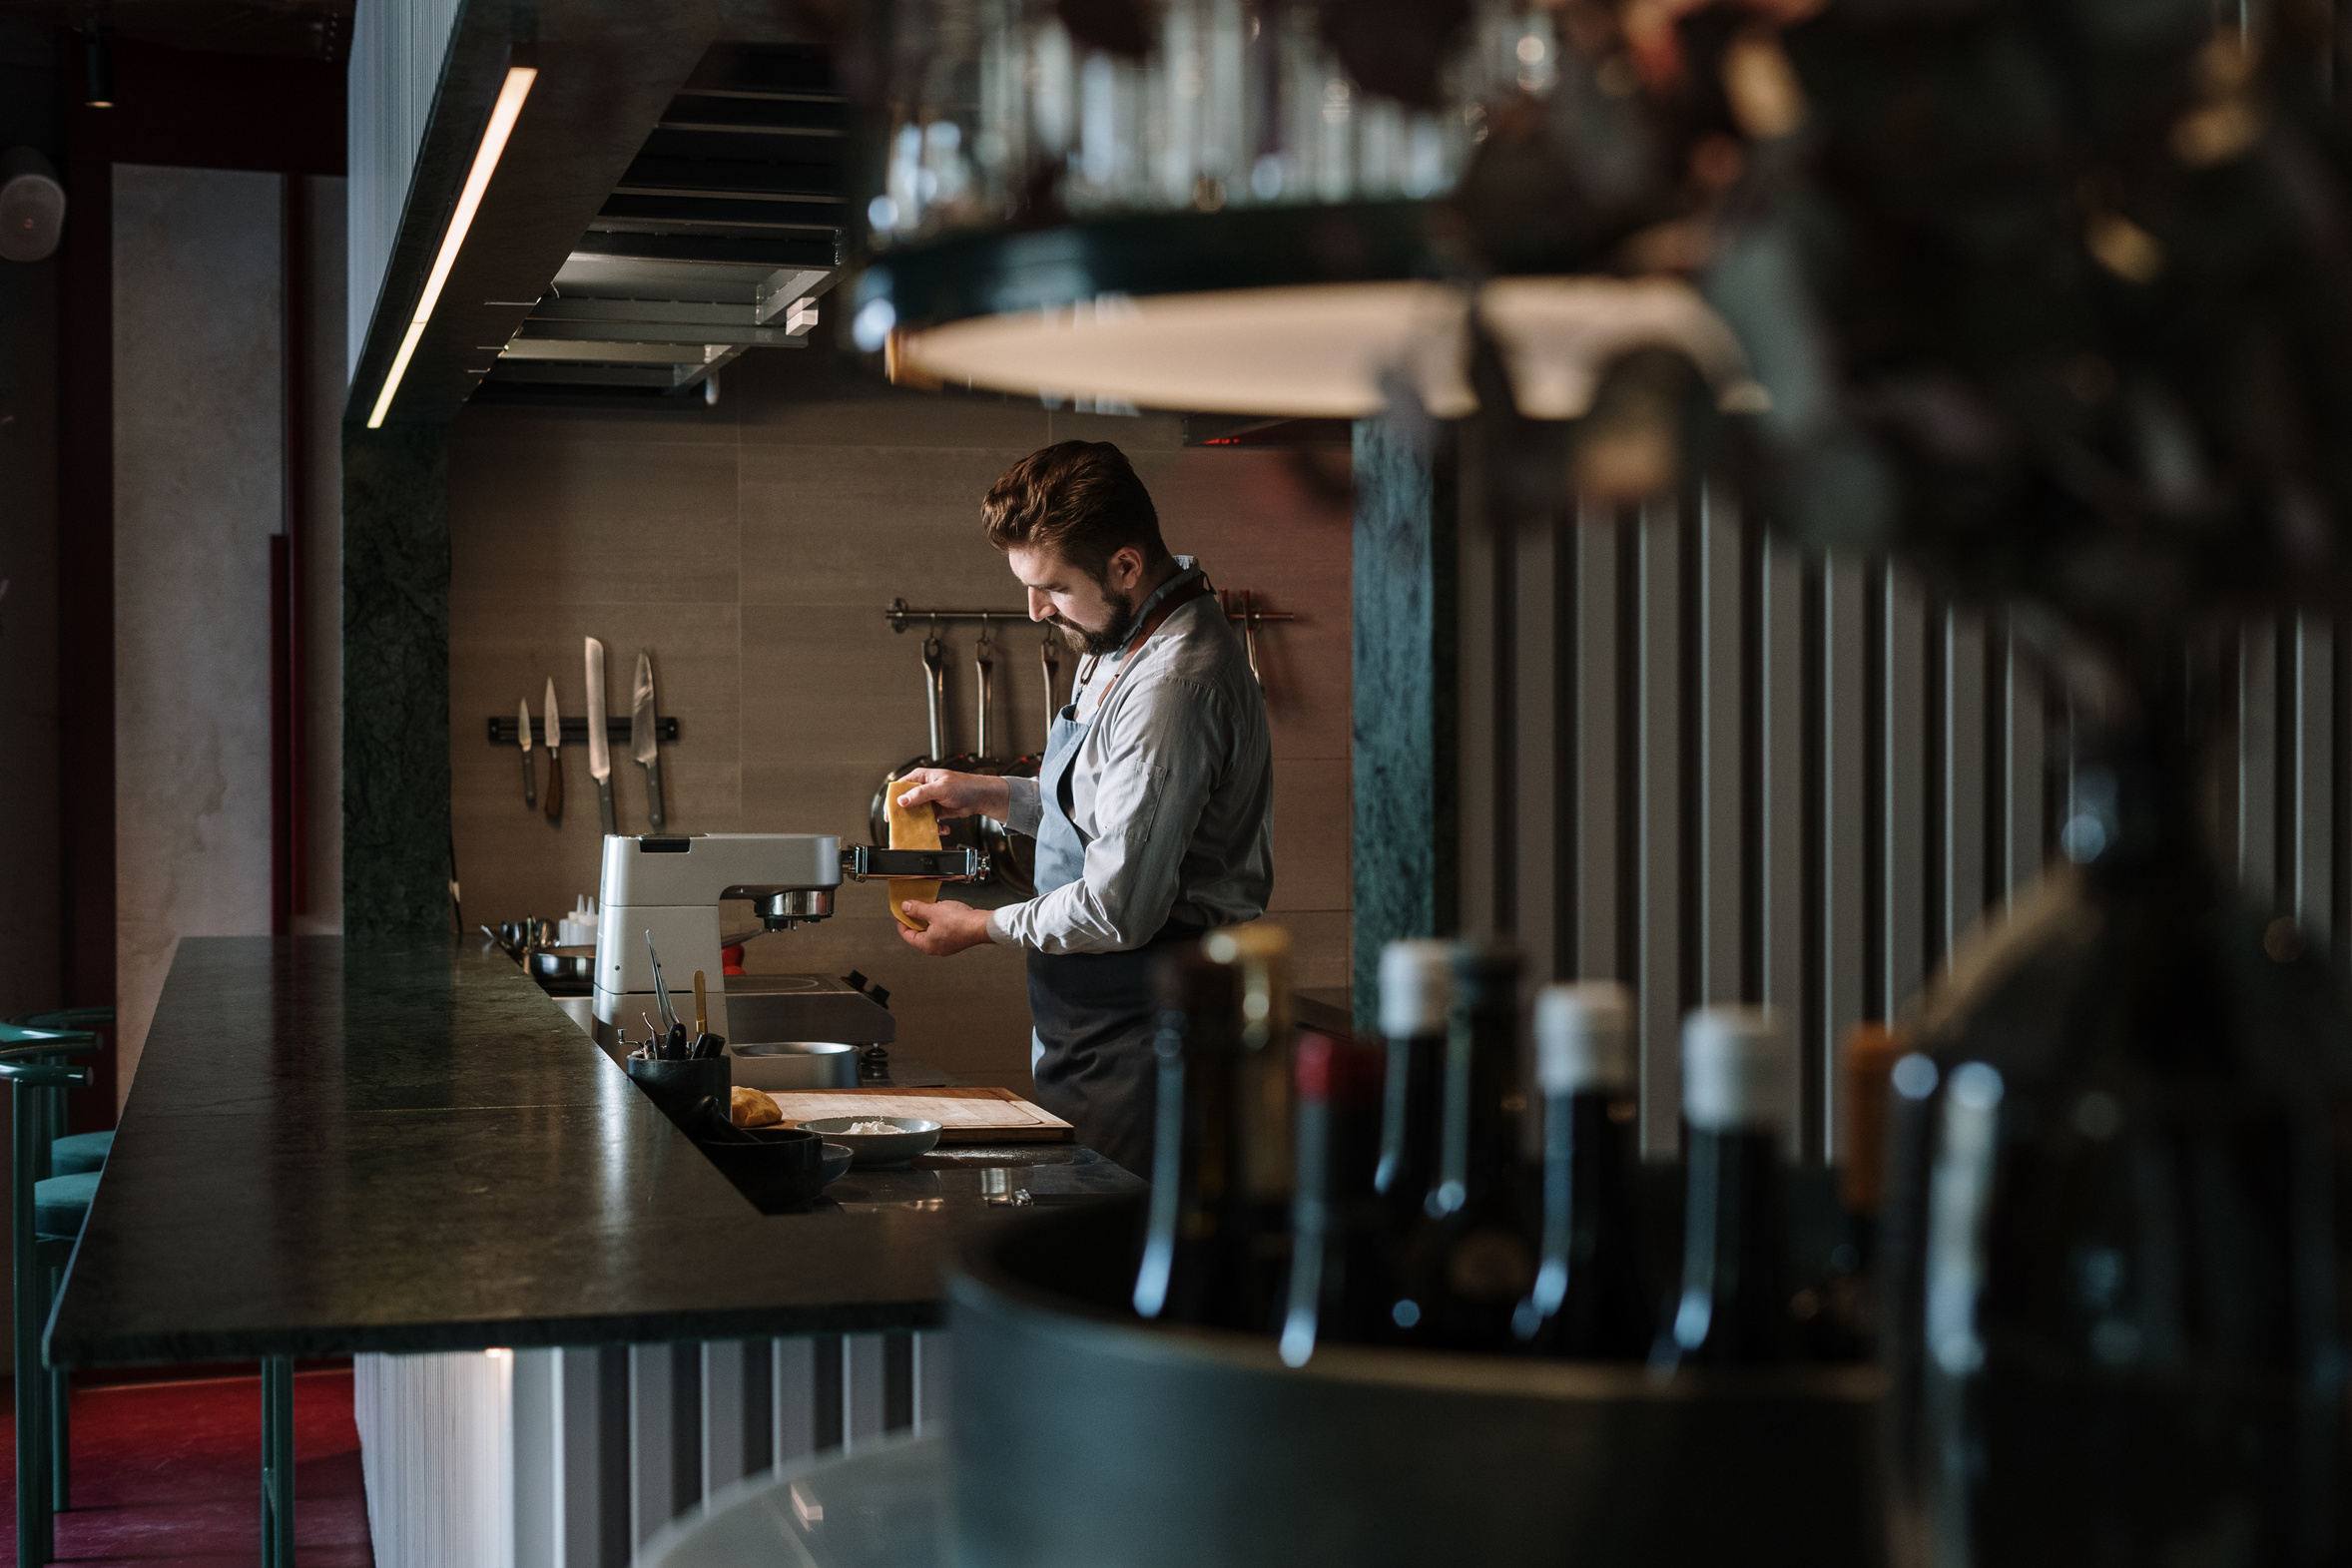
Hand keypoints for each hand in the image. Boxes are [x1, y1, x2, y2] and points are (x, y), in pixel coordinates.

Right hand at [893, 768, 1010, 821]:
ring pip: (917, 815)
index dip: (893, 800)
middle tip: (904, 827)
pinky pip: (929, 822)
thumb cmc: (964, 785)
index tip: (890, 814)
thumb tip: (903, 800)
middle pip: (906, 803)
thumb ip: (921, 794)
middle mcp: (922, 789)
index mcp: (920, 778)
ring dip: (921, 824)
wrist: (980, 797)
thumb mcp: (941, 788)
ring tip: (927, 829)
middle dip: (906, 816)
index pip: (899, 788)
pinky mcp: (936, 811)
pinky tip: (942, 828)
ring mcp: (929, 801)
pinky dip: (934, 828)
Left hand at [895, 899, 996, 955]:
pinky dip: (940, 919)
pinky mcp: (957, 939)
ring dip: (929, 917)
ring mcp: (947, 944)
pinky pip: (943, 928)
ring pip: (932, 930)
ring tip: (929, 905)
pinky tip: (942, 908)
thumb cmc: (960, 923)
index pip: (907, 935)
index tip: (900, 914)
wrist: (981, 925)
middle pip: (919, 933)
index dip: (902, 922)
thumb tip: (906, 908)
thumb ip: (917, 909)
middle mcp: (936, 947)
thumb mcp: (933, 911)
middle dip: (916, 919)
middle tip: (913, 908)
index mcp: (927, 945)